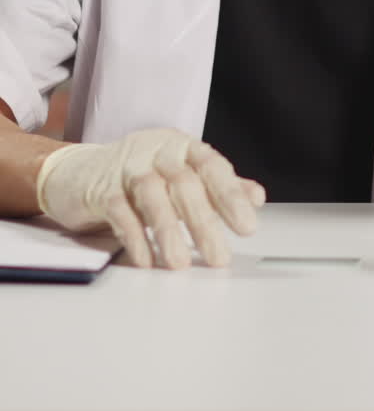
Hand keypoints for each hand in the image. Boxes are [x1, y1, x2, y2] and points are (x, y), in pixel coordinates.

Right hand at [36, 127, 264, 268]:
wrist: (80, 171)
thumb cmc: (140, 173)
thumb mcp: (182, 173)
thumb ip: (218, 185)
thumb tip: (255, 198)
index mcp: (181, 146)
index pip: (212, 165)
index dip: (230, 195)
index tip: (246, 226)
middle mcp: (156, 151)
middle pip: (184, 182)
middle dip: (204, 222)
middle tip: (219, 256)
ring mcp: (126, 167)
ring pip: (151, 195)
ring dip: (168, 232)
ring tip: (181, 264)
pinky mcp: (101, 189)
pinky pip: (119, 212)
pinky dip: (134, 237)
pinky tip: (146, 259)